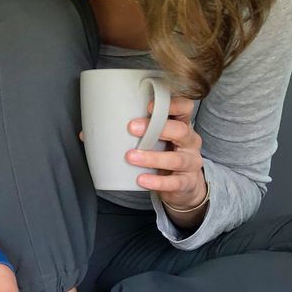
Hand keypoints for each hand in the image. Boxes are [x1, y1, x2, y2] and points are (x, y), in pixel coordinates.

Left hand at [126, 96, 206, 213]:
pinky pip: (174, 182)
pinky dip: (157, 181)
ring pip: (175, 159)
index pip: (185, 108)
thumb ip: (141, 131)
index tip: (149, 106)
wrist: (184, 186)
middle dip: (157, 128)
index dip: (172, 105)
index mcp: (183, 125)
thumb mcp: (159, 139)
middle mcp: (190, 142)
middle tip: (132, 128)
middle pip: (181, 130)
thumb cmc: (166, 155)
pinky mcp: (187, 182)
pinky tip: (142, 179)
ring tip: (131, 157)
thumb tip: (99, 128)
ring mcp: (191, 162)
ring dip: (152, 157)